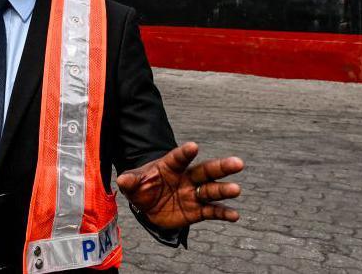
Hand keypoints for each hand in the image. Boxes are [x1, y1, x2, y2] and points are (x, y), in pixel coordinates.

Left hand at [116, 142, 243, 229]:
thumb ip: (130, 181)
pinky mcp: (197, 211)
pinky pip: (212, 211)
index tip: (194, 146)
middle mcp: (187, 178)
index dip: (185, 152)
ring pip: (212, 190)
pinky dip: (223, 213)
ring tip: (236, 189)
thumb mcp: (132, 184)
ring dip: (224, 190)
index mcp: (171, 166)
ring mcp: (194, 194)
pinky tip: (235, 215)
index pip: (179, 158)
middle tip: (238, 162)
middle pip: (206, 170)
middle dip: (221, 167)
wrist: (148, 205)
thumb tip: (123, 180)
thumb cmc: (141, 187)